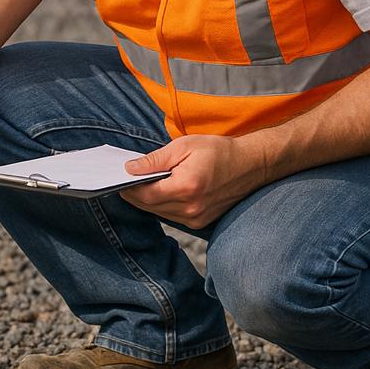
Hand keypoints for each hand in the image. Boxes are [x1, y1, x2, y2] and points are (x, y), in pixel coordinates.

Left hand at [120, 135, 266, 228]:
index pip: (146, 194)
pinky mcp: (200, 222)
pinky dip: (161, 205)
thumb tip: (130, 169)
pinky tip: (157, 192)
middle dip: (134, 195)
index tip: (117, 179)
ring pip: (159, 213)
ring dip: (147, 201)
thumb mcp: (184, 146)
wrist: (251, 165)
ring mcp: (197, 218)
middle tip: (123, 182)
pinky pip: (172, 216)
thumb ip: (155, 160)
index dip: (128, 188)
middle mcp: (191, 208)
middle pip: (150, 206)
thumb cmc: (218, 151)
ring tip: (138, 186)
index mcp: (186, 187)